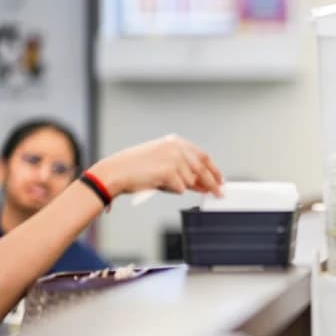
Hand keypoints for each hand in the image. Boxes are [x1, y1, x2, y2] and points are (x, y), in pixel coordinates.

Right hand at [86, 134, 222, 197]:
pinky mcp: (170, 171)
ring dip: (181, 187)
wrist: (115, 172)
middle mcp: (177, 147)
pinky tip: (158, 184)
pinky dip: (172, 190)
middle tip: (218, 193)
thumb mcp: (162, 162)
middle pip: (203, 169)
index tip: (219, 179)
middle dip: (212, 183)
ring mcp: (174, 158)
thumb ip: (183, 169)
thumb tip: (201, 184)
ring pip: (191, 181)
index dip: (213, 169)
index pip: (203, 156)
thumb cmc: (134, 168)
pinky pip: (181, 188)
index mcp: (175, 141)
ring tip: (163, 183)